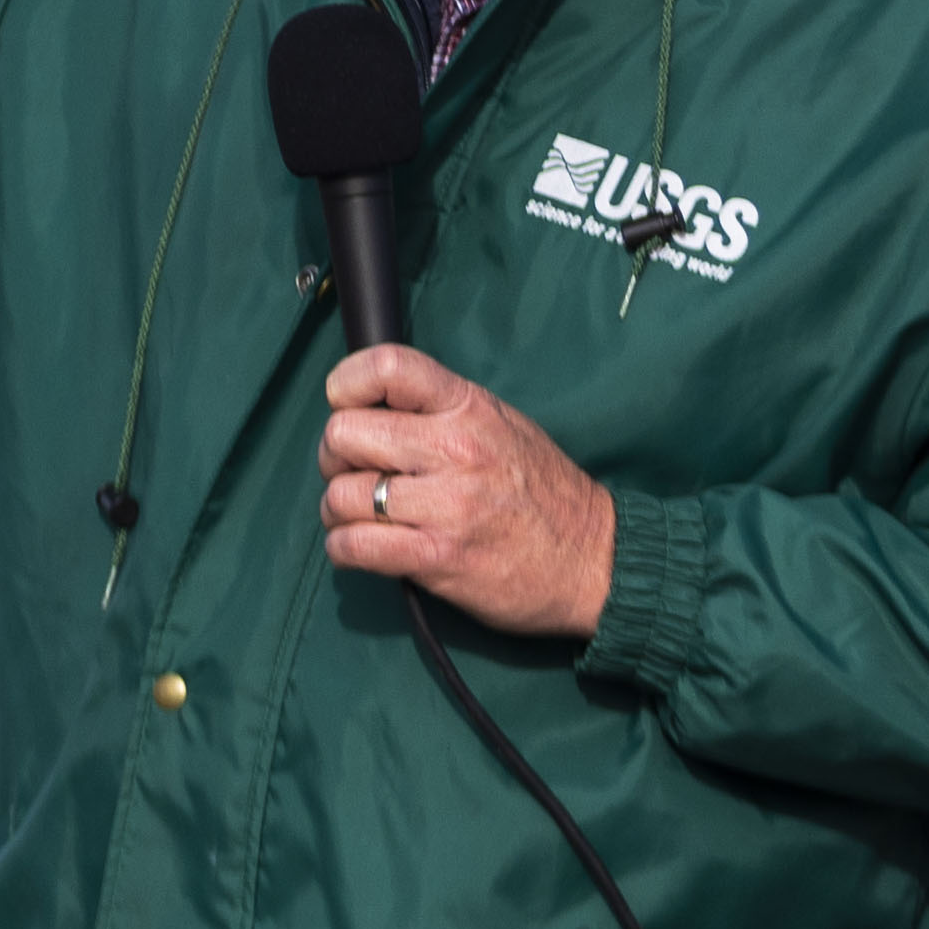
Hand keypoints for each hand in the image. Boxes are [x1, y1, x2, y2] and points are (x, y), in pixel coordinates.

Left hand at [319, 344, 619, 637]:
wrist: (594, 561)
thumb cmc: (544, 491)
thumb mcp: (502, 424)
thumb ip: (441, 409)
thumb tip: (374, 407)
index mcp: (468, 407)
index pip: (386, 366)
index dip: (346, 383)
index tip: (344, 405)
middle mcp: (454, 449)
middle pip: (345, 434)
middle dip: (334, 456)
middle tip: (351, 473)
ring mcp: (445, 505)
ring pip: (342, 495)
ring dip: (337, 510)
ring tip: (357, 517)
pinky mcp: (438, 557)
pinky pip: (356, 547)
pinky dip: (344, 549)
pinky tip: (357, 548)